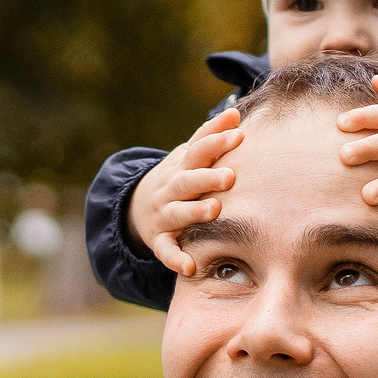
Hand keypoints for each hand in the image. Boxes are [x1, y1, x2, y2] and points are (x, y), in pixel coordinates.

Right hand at [130, 109, 245, 275]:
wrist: (139, 206)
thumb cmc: (179, 178)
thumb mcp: (189, 156)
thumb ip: (210, 136)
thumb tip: (235, 111)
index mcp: (181, 166)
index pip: (198, 150)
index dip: (216, 141)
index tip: (238, 134)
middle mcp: (170, 189)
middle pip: (188, 180)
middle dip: (208, 177)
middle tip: (230, 176)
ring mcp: (163, 214)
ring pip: (177, 213)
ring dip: (194, 212)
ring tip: (215, 210)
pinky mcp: (160, 240)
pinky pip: (166, 251)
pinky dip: (176, 259)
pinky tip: (189, 267)